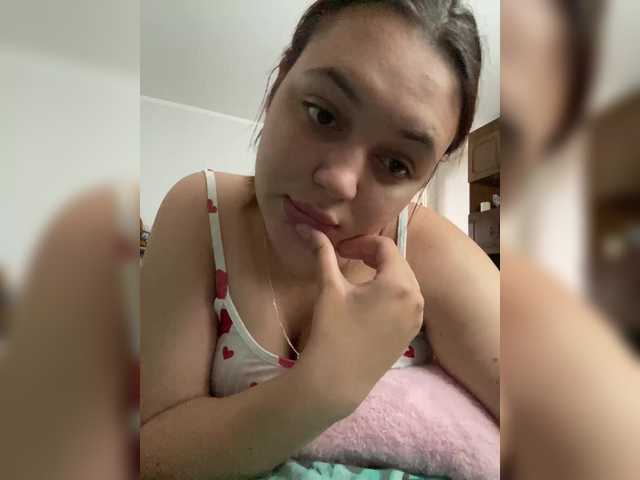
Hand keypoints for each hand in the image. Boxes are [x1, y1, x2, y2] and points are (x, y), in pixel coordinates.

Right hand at [294, 224, 423, 412]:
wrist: (337, 381)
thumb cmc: (332, 331)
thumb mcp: (329, 287)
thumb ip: (322, 253)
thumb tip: (306, 228)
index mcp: (399, 283)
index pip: (385, 247)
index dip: (361, 242)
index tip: (340, 249)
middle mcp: (416, 298)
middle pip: (397, 262)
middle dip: (372, 255)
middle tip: (347, 257)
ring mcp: (417, 318)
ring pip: (403, 281)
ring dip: (382, 273)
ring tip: (357, 277)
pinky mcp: (411, 333)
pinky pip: (405, 301)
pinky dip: (390, 293)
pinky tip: (369, 301)